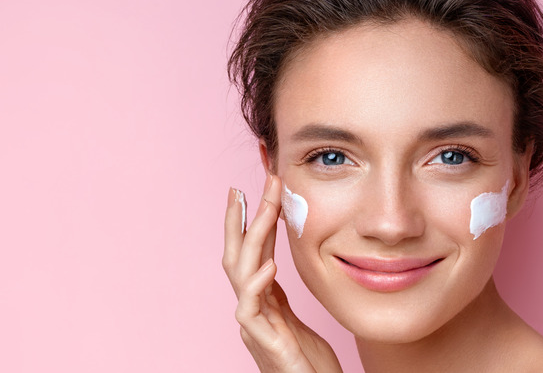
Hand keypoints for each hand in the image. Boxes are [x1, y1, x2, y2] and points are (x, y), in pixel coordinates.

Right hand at [223, 175, 341, 371]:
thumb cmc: (305, 360)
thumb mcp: (292, 315)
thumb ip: (278, 291)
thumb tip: (272, 260)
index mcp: (260, 300)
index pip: (250, 253)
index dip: (249, 222)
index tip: (254, 190)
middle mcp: (251, 308)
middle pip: (237, 256)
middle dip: (240, 220)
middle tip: (245, 187)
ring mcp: (254, 325)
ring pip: (240, 273)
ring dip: (251, 238)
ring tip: (263, 209)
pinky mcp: (264, 342)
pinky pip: (250, 310)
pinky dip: (256, 285)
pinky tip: (269, 265)